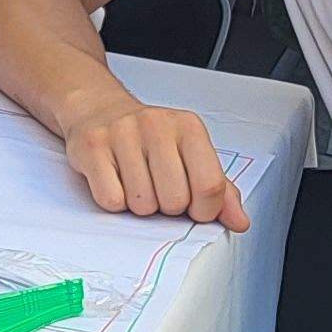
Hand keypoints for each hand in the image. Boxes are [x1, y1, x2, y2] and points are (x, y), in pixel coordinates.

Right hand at [59, 85, 248, 227]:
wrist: (101, 110)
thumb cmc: (150, 139)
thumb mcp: (190, 156)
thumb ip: (218, 190)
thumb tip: (239, 221)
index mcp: (189, 128)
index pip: (210, 185)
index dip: (204, 210)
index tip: (194, 207)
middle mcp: (157, 125)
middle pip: (175, 201)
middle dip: (167, 208)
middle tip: (158, 189)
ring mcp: (123, 134)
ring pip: (142, 204)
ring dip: (139, 205)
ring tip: (135, 182)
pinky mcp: (93, 147)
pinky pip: (111, 200)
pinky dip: (114, 201)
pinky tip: (115, 180)